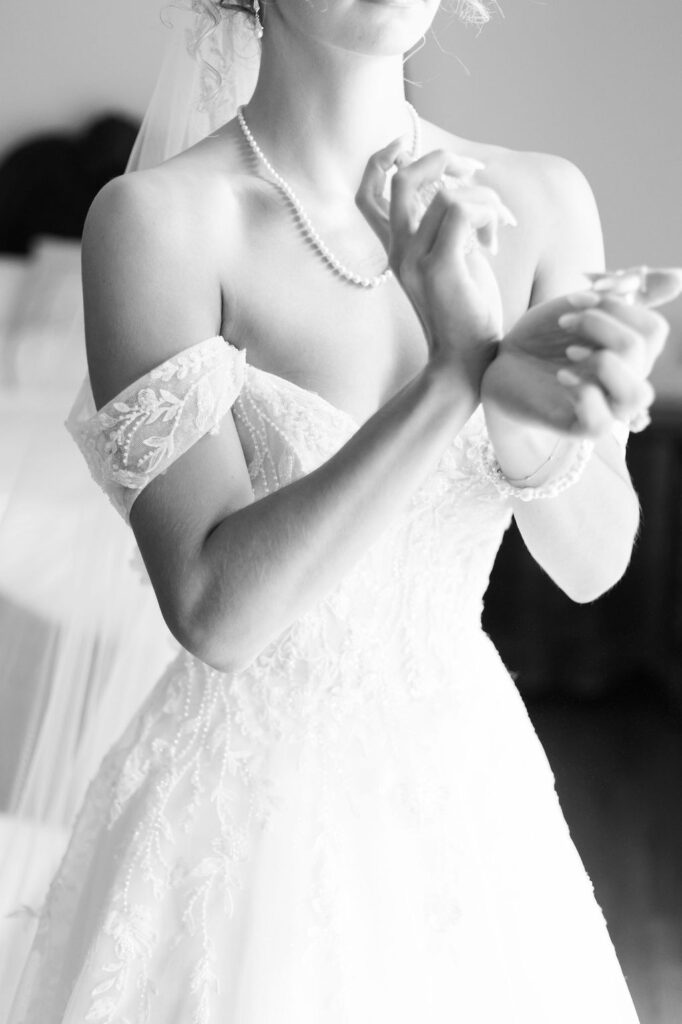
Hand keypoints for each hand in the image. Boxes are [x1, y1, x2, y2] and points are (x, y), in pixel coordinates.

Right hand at [356, 137, 515, 388]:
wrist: (465, 361)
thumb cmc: (466, 313)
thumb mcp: (454, 261)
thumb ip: (448, 226)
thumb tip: (462, 185)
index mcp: (396, 248)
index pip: (367, 193)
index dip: (383, 160)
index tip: (413, 148)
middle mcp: (398, 251)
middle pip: (401, 179)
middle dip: (442, 160)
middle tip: (474, 173)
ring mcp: (416, 259)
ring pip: (445, 192)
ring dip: (485, 198)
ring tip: (498, 227)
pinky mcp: (440, 268)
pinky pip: (463, 210)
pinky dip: (488, 213)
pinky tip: (495, 241)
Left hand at [481, 267, 680, 436]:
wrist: (500, 364)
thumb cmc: (541, 337)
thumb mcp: (577, 305)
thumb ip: (621, 294)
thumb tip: (679, 278)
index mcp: (632, 354)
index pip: (654, 329)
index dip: (619, 306)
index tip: (580, 299)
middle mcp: (625, 382)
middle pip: (640, 349)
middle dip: (599, 323)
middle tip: (565, 320)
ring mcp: (605, 407)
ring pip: (636, 394)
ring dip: (601, 361)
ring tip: (570, 353)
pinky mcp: (579, 428)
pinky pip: (602, 423)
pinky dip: (582, 393)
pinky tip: (562, 376)